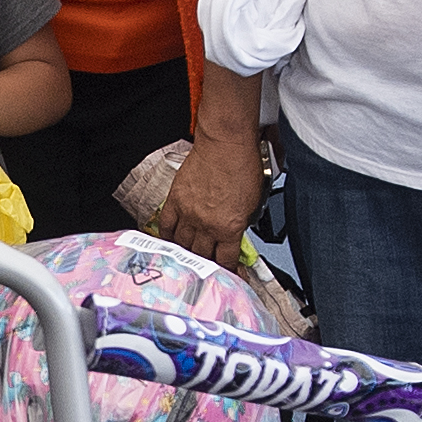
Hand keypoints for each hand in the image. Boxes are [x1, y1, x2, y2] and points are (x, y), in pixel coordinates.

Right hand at [157, 121, 262, 263]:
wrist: (225, 145)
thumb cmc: (243, 166)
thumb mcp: (255, 201)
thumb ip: (242, 221)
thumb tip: (237, 232)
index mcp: (230, 227)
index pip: (226, 260)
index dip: (228, 272)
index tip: (229, 276)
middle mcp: (207, 225)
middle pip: (202, 256)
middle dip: (206, 266)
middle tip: (206, 270)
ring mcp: (189, 214)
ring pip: (183, 244)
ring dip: (186, 254)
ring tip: (188, 259)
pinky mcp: (175, 201)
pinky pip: (166, 226)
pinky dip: (166, 237)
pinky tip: (168, 243)